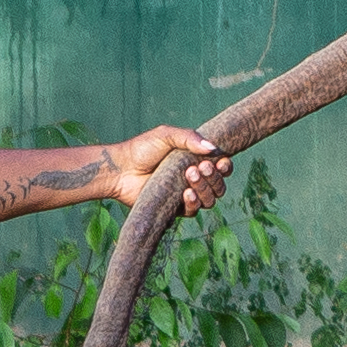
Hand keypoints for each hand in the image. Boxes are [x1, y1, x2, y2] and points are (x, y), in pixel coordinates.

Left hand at [109, 126, 230, 218]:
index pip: (221, 169)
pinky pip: (193, 211)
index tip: (221, 161)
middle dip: (214, 177)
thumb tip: (214, 149)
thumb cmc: (142, 149)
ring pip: (210, 200)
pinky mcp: (174, 210)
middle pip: (219, 186)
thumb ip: (190, 138)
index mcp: (196, 162)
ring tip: (190, 176)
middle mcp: (194, 180)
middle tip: (200, 166)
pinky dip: (194, 203)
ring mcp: (185, 196)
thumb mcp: (166, 135)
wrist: (120, 169)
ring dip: (205, 189)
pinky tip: (187, 194)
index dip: (225, 167)